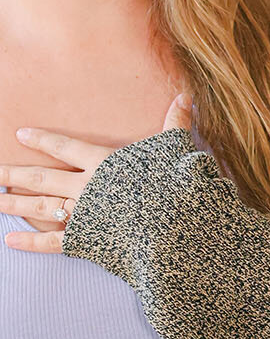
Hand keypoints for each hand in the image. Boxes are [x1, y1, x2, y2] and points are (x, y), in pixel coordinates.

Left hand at [0, 93, 192, 252]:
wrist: (175, 228)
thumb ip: (175, 123)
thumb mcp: (176, 149)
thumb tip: (184, 95)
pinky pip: (51, 242)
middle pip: (43, 178)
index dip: (42, 140)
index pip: (66, 148)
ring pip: (40, 206)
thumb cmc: (177, 186)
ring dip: (13, 203)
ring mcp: (83, 215)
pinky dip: (30, 241)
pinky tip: (9, 239)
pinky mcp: (85, 242)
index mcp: (105, 164)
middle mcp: (87, 187)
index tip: (20, 134)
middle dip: (13, 173)